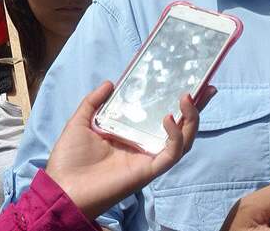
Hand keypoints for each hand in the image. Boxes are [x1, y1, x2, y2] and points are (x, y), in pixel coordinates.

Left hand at [45, 81, 214, 219]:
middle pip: (181, 127)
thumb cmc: (69, 159)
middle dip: (197, 109)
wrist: (62, 187)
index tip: (192, 82)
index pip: (162, 116)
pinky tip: (169, 119)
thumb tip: (111, 82)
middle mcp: (145, 146)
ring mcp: (149, 158)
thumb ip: (94, 102)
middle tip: (207, 88)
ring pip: (183, 140)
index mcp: (133, 134)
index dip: (178, 102)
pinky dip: (175, 136)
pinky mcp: (149, 170)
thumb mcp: (80, 122)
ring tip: (187, 98)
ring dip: (191, 119)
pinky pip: (171, 154)